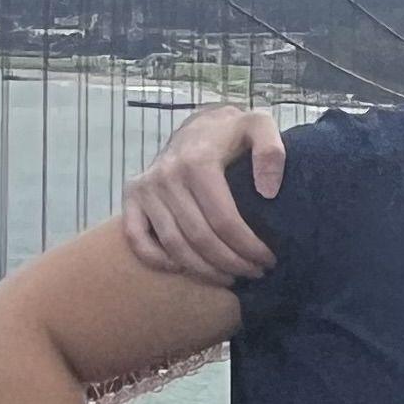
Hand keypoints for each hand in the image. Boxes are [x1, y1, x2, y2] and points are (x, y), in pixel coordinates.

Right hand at [118, 109, 284, 283]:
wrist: (198, 126)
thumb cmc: (233, 134)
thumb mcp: (260, 127)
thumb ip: (271, 151)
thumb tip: (268, 190)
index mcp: (198, 162)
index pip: (224, 221)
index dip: (248, 247)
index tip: (267, 259)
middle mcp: (167, 175)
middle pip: (200, 239)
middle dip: (231, 263)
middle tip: (254, 272)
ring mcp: (146, 188)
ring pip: (174, 246)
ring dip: (203, 270)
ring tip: (230, 277)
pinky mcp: (131, 197)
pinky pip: (138, 240)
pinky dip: (159, 261)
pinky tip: (185, 268)